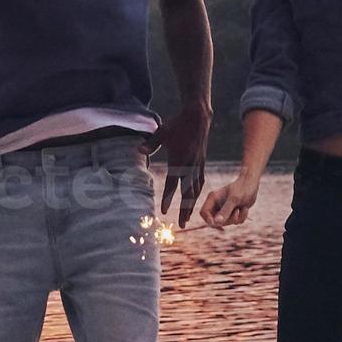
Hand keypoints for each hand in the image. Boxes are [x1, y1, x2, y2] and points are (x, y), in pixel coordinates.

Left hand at [147, 103, 211, 226]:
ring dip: (192, 204)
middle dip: (184, 209)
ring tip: (189, 217)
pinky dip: (198, 192)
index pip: (172, 184)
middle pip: (187, 192)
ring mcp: (198, 165)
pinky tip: (196, 198)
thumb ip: (151, 144)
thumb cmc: (177, 124)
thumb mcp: (162, 132)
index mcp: (179, 160)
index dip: (167, 198)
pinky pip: (201, 181)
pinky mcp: (202, 162)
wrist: (198, 117)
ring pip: (196, 189)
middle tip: (181, 224)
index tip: (163, 211)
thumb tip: (139, 151)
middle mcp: (190, 165)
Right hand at [199, 172, 259, 228]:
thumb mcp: (234, 199)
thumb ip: (225, 211)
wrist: (252, 184)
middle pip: (215, 221)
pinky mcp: (232, 212)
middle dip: (226, 220)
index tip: (216, 223)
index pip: (203, 212)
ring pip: (226, 223)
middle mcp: (217, 205)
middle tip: (235, 212)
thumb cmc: (242, 188)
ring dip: (236, 218)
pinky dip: (241, 217)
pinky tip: (245, 208)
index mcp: (213, 198)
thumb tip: (217, 222)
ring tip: (241, 208)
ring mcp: (224, 209)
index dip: (208, 219)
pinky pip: (235, 222)